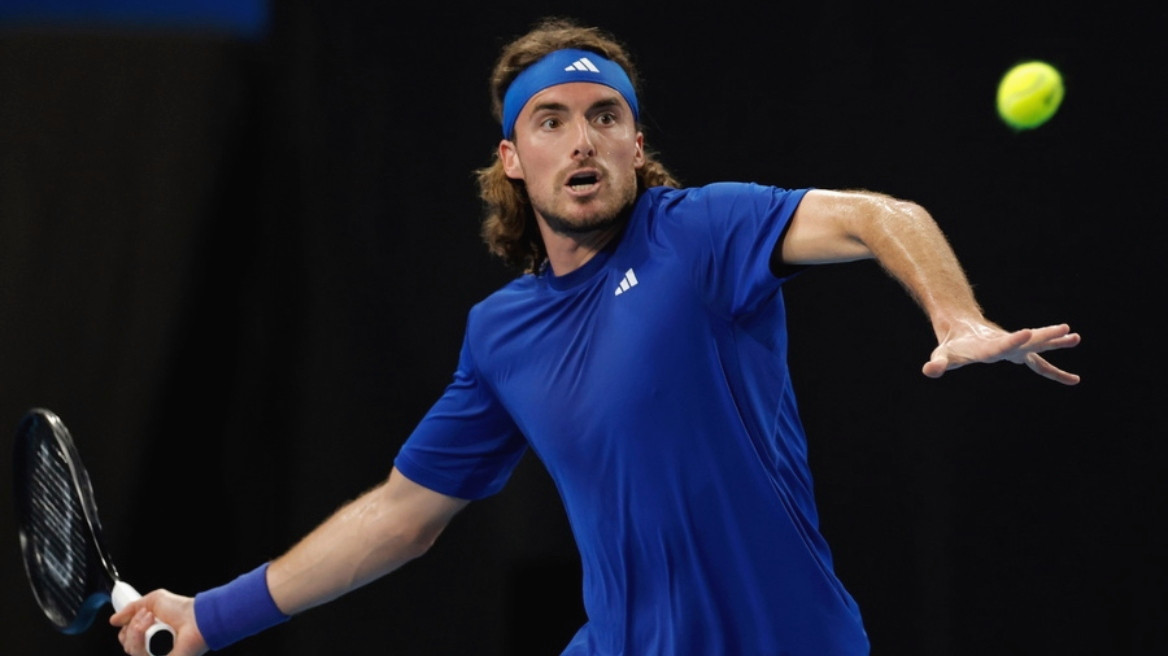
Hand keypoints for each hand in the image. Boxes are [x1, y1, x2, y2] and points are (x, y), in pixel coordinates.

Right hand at [110, 589, 207, 655]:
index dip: (126, 628)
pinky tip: (154, 631)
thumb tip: (113, 620)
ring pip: (132, 649)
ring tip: (152, 620)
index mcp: (150, 633)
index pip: (126, 638)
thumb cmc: (181, 609)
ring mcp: (156, 654)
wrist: (196, 618)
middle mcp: (152, 646)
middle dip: (133, 627)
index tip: (135, 616)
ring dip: (137, 631)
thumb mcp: (153, 601)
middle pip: (127, 645)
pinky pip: (142, 655)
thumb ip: (131, 608)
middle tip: (149, 616)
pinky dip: (142, 642)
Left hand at [923, 321, 1080, 384]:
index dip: (1013, 340)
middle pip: (1028, 341)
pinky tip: (1073, 380)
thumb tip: (929, 371)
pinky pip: (1040, 365)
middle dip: (1046, 337)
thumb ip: (937, 364)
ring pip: (1038, 347)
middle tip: (1067, 331)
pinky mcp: (1019, 353)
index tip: (1026, 332)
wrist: (961, 327)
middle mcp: (1005, 345)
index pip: (1001, 344)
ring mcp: (1014, 348)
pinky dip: (1054, 372)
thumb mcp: (941, 355)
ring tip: (1076, 338)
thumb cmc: (951, 345)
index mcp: (987, 347)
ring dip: (1055, 343)